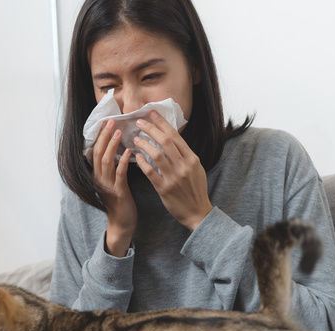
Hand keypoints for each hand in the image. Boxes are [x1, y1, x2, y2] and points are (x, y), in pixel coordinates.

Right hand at [90, 119, 136, 256]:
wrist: (122, 223)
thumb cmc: (121, 201)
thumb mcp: (114, 182)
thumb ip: (113, 167)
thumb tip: (119, 148)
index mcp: (98, 175)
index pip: (96, 151)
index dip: (100, 136)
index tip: (106, 121)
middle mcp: (99, 179)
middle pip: (98, 153)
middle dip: (104, 136)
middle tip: (111, 121)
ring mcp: (107, 186)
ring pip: (106, 161)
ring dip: (112, 145)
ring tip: (119, 132)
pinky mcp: (118, 192)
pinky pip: (119, 174)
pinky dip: (123, 162)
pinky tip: (130, 152)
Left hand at [133, 111, 212, 230]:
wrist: (198, 212)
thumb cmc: (195, 190)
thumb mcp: (196, 169)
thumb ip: (185, 155)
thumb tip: (173, 140)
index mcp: (192, 159)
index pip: (175, 136)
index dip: (163, 123)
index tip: (153, 113)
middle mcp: (184, 166)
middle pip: (165, 141)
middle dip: (151, 129)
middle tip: (140, 122)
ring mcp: (174, 177)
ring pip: (156, 155)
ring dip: (144, 144)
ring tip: (136, 139)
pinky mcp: (164, 189)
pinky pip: (150, 172)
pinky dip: (142, 163)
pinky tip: (136, 157)